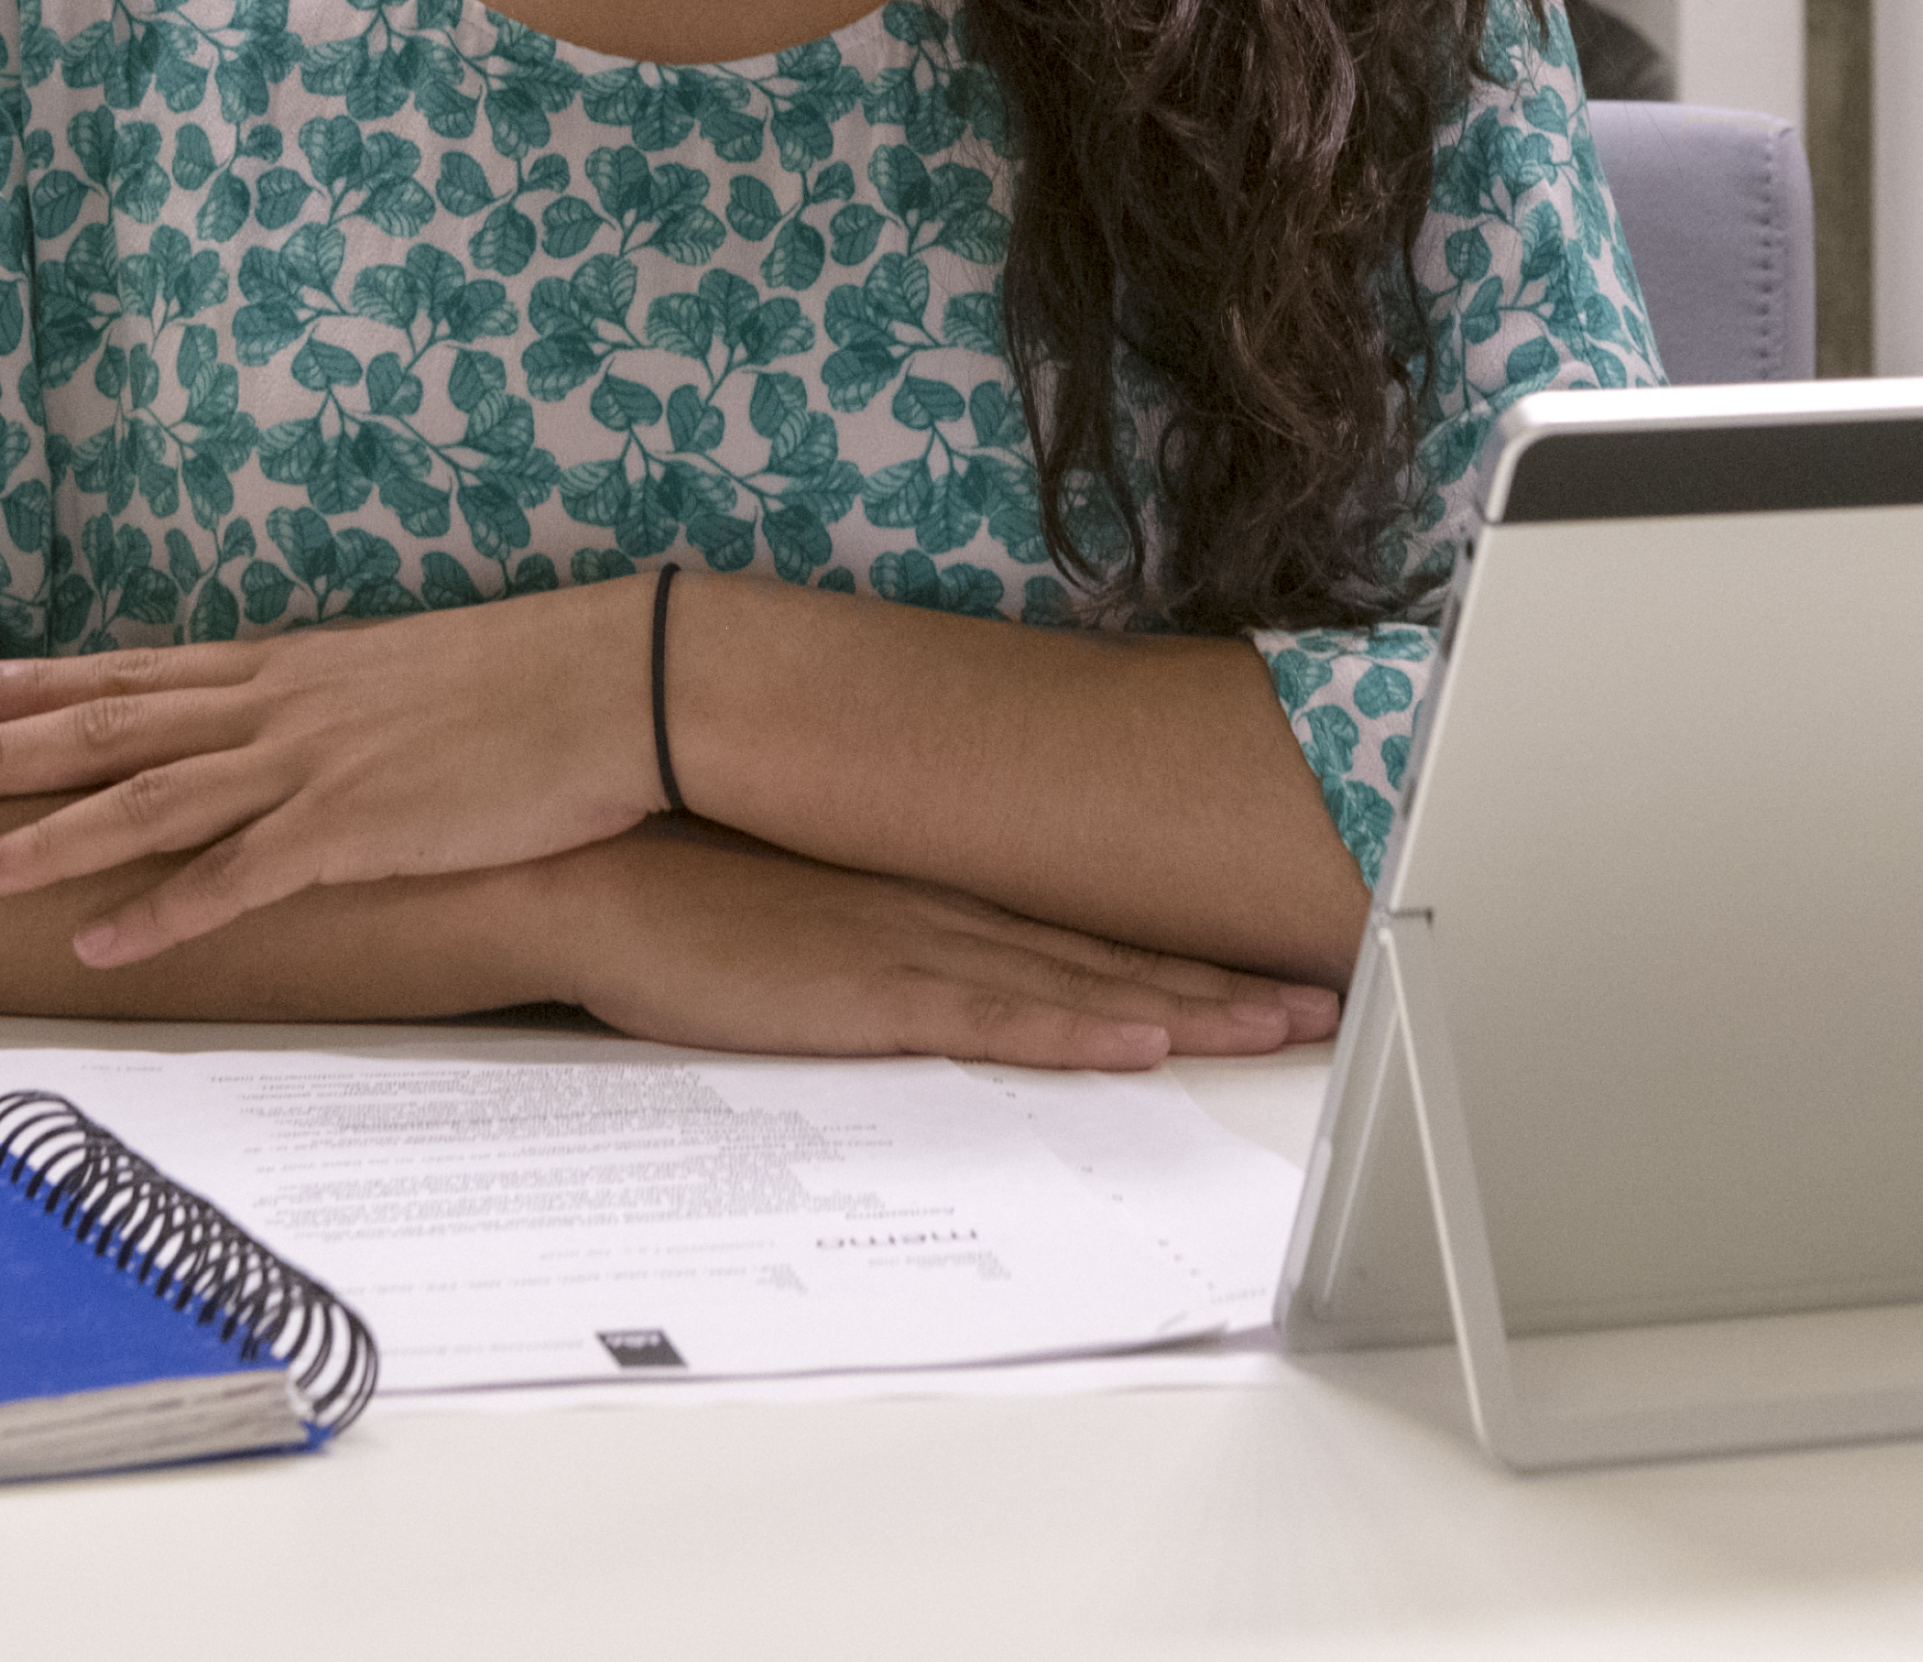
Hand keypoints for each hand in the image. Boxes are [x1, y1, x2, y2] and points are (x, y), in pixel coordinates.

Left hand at [0, 587, 657, 967]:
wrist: (614, 682)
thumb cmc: (531, 679)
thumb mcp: (409, 674)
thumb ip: (338, 703)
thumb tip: (300, 729)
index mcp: (291, 667)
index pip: (138, 670)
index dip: (40, 681)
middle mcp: (279, 708)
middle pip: (112, 727)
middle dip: (0, 751)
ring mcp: (309, 767)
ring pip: (147, 801)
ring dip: (49, 837)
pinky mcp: (351, 829)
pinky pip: (235, 878)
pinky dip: (160, 911)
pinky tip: (99, 943)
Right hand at [538, 829, 1339, 1071]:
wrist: (600, 879)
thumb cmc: (697, 897)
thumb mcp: (819, 907)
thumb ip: (892, 933)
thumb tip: (957, 964)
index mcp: (940, 893)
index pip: (1091, 932)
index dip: (1189, 955)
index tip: (1270, 969)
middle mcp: (950, 912)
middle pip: (1114, 958)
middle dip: (1225, 986)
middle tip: (1322, 1003)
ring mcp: (916, 949)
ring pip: (1082, 989)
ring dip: (1188, 1010)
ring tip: (1279, 1027)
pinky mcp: (871, 994)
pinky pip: (995, 1021)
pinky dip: (1077, 1033)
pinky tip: (1142, 1043)